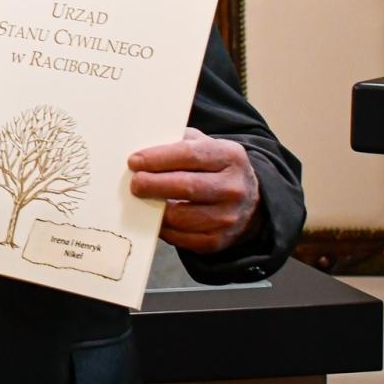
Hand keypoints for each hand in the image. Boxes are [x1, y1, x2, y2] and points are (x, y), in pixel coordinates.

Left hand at [129, 127, 260, 252]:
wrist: (249, 200)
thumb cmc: (215, 168)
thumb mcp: (205, 145)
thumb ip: (177, 143)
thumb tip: (142, 153)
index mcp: (229, 156)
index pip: (189, 155)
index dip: (158, 158)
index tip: (134, 161)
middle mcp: (233, 187)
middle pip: (186, 186)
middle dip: (153, 184)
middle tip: (135, 183)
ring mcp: (228, 216)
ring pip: (181, 216)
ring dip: (155, 209)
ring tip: (143, 199)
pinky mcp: (218, 240)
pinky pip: (182, 238)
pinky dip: (163, 228)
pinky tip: (155, 217)